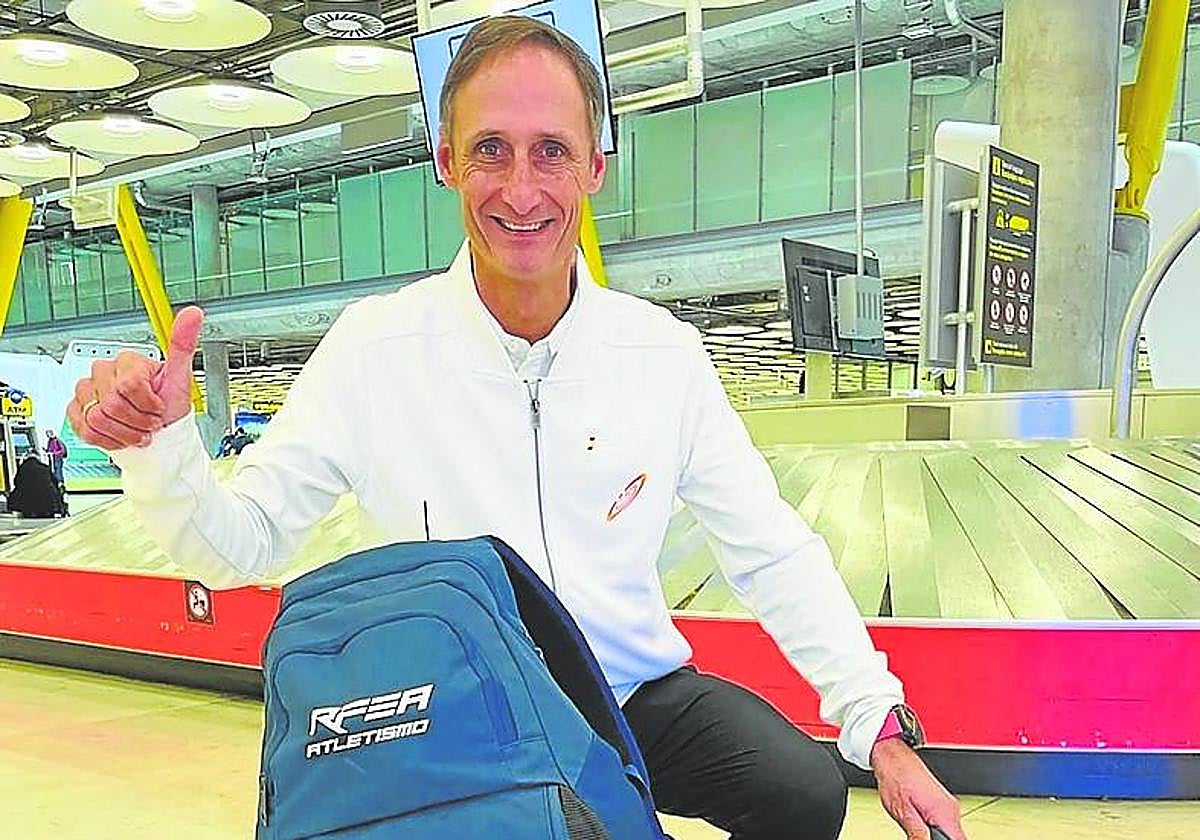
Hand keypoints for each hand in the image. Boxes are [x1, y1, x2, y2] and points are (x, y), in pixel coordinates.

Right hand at [66, 306, 203, 450]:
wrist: (158, 436)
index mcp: (127, 361)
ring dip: (125, 432)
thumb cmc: (169, 409)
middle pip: (111, 404)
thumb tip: (193, 314)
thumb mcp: (181, 378)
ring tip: (137, 429)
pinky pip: (86, 429)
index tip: (158, 407)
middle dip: (137, 421)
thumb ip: (183, 345)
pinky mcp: (76, 410)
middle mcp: (103, 371)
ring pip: (97, 418)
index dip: (147, 404)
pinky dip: (110, 439)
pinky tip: (122, 434)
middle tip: (149, 421)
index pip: (128, 385)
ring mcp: (86, 390)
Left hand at [871, 737, 965, 839]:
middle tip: (917, 833)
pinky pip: (942, 822)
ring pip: (947, 830)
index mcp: (944, 812)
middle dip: (936, 838)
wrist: (893, 757)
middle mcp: (951, 809)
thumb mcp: (903, 812)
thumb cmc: (895, 777)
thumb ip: (917, 834)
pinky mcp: (942, 804)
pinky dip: (932, 826)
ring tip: (914, 825)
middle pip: (952, 837)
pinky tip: (918, 821)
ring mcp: (948, 805)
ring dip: (934, 833)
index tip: (927, 839)